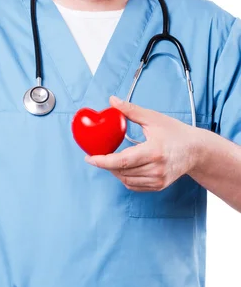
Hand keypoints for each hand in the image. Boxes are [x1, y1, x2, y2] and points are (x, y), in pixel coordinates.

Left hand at [84, 95, 200, 191]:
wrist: (196, 150)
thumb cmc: (175, 132)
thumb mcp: (153, 118)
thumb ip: (131, 110)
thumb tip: (112, 100)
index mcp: (154, 152)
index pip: (123, 161)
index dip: (103, 161)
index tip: (89, 158)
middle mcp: (157, 169)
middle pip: (122, 171)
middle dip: (106, 164)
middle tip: (97, 155)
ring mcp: (158, 180)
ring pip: (126, 180)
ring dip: (114, 171)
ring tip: (110, 160)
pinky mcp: (159, 186)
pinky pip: (134, 185)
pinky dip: (124, 177)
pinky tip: (122, 167)